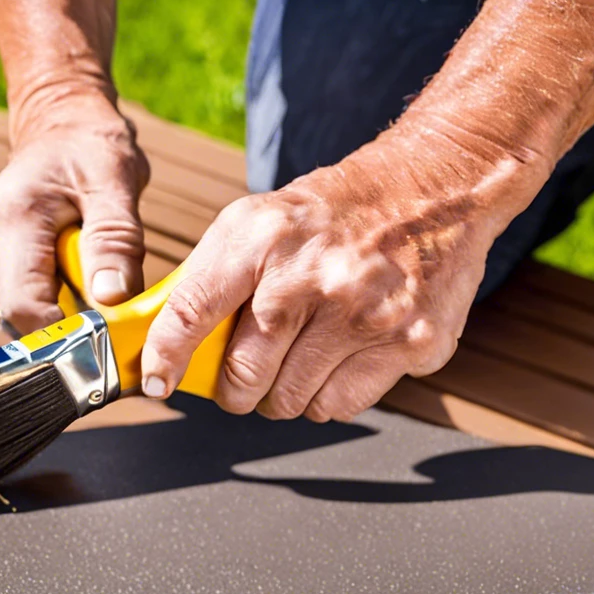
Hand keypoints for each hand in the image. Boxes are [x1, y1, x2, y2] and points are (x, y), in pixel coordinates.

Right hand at [0, 89, 149, 333]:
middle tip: (110, 329)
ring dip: (62, 323)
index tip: (104, 340)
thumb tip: (111, 297)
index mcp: (15, 222)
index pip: (22, 304)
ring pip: (20, 316)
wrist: (66, 121)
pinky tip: (91, 298)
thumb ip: (114, 238)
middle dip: (62, 333)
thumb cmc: (91, 143)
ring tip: (103, 310)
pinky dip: (61, 311)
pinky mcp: (17, 266)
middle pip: (16, 318)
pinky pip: (32, 303)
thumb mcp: (114, 181)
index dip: (61, 332)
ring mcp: (2, 258)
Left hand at [140, 123, 537, 421]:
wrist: (436, 187)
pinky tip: (341, 356)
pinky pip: (340, 405)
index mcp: (262, 237)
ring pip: (291, 400)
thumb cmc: (338, 214)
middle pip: (243, 376)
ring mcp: (363, 313)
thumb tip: (169, 348)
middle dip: (236, 388)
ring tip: (301, 357)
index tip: (157, 381)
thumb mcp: (263, 222)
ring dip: (285, 393)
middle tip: (245, 376)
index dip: (166, 357)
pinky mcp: (408, 343)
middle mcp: (310, 275)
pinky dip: (330, 395)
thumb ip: (216, 279)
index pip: (192, 311)